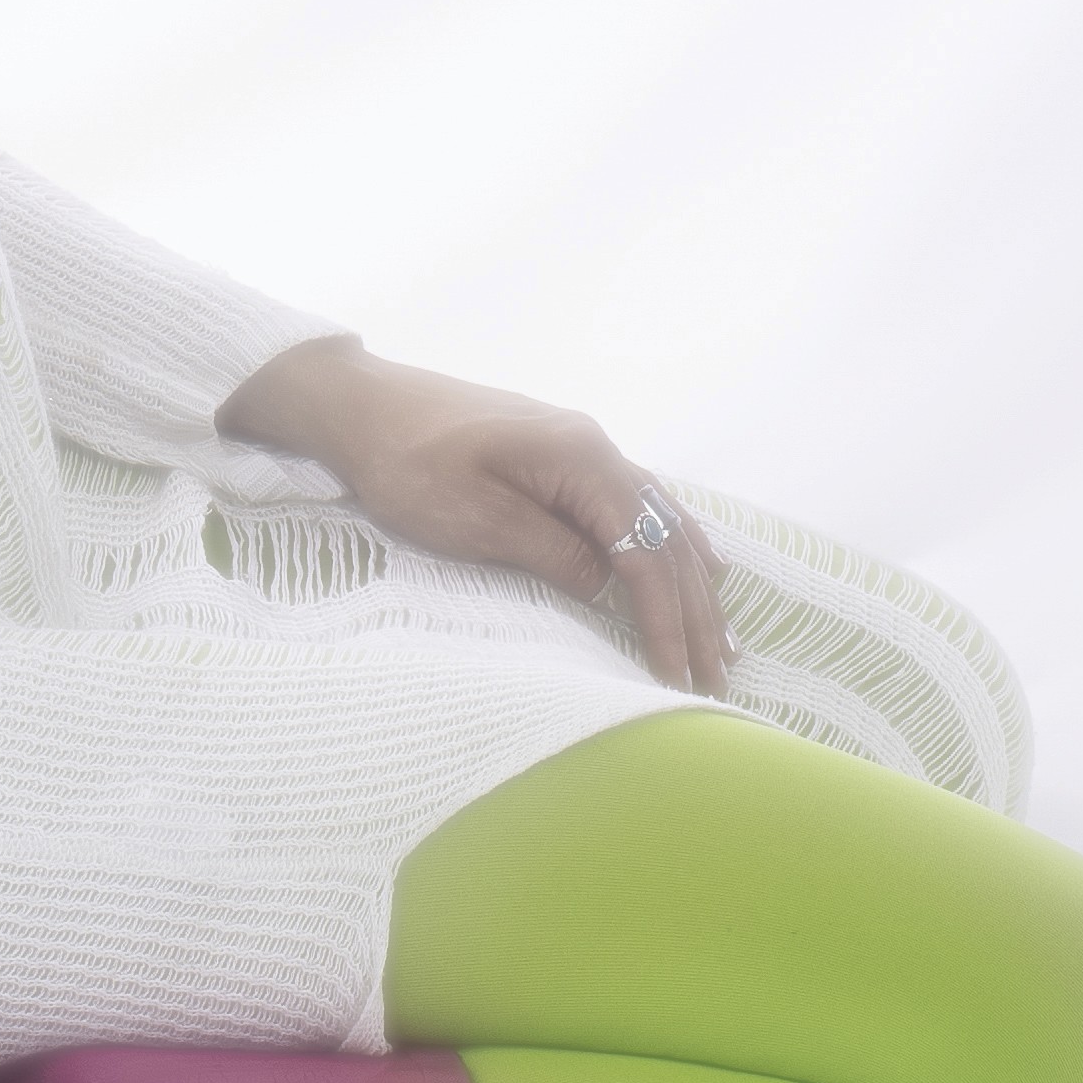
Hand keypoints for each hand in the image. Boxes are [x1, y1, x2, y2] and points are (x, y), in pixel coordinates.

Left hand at [215, 338, 733, 694]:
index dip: (664, 618)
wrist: (363, 404)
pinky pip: (642, 506)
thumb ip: (548, 552)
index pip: (645, 552)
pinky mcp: (566, 456)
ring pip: (663, 523)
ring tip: (719, 641)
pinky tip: (702, 564)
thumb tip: (608, 588)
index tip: (677, 676)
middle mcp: (599, 448)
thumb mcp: (472, 519)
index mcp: (581, 458)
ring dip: (692, 585)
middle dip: (693, 612)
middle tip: (715, 677)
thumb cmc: (405, 461)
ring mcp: (586, 448)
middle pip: (666, 540)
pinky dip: (675, 545)